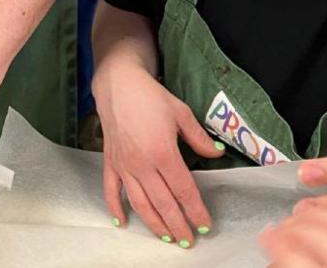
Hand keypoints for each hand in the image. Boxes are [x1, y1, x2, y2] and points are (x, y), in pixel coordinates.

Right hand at [93, 59, 222, 246]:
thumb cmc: (150, 97)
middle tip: (189, 240)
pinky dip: (115, 208)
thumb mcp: (181, 113)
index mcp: (163, 152)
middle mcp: (142, 164)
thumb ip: (199, 138)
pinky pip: (111, 191)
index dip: (195, 209)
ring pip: (140, 203)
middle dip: (178, 224)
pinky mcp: (111, 163)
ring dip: (154, 224)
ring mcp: (124, 165)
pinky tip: (122, 223)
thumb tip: (216, 153)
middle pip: (163, 203)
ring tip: (166, 237)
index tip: (204, 224)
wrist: (118, 84)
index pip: (184, 189)